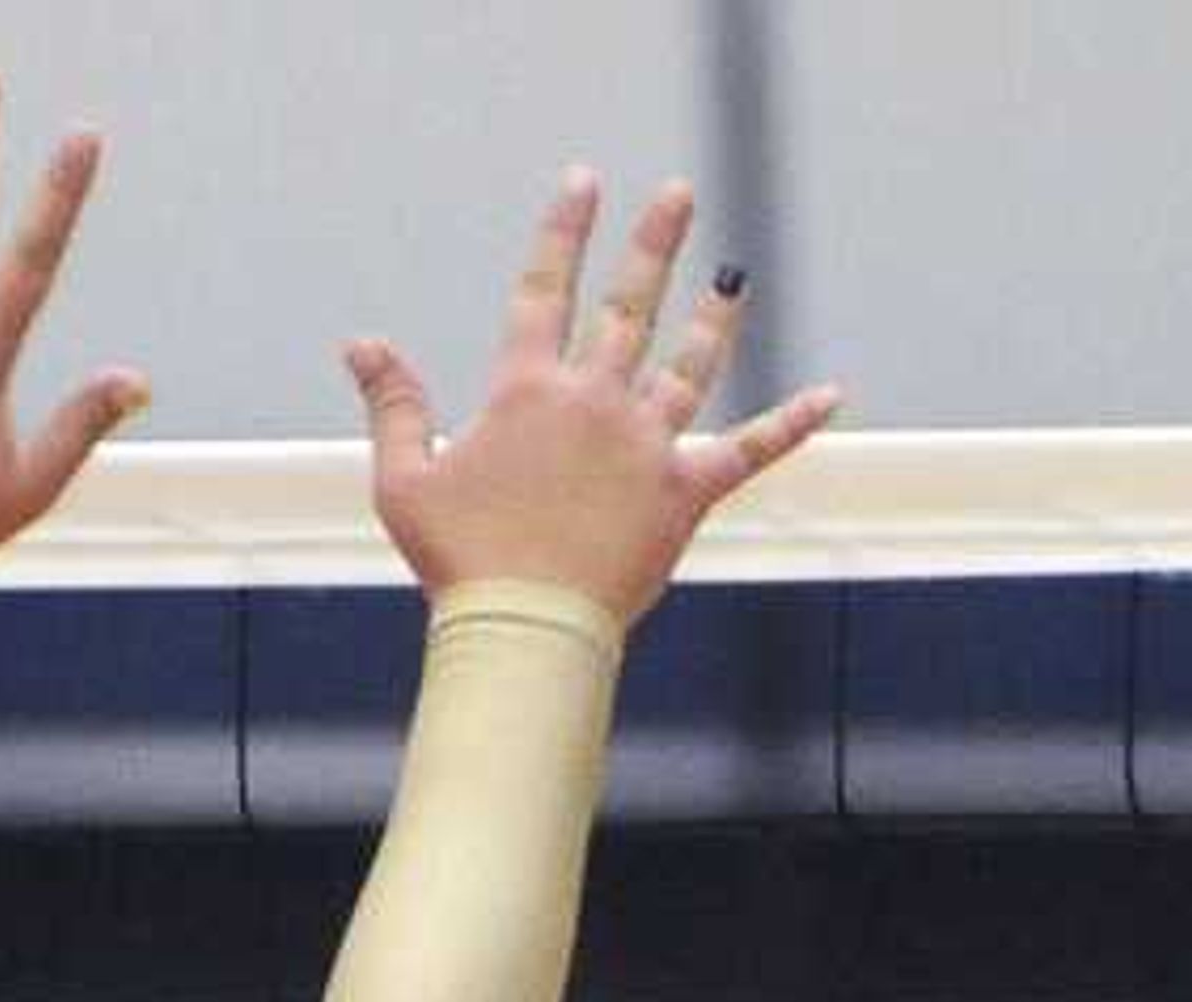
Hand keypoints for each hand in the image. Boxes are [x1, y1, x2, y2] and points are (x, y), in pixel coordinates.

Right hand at [347, 168, 839, 622]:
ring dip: (715, 315)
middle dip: (655, 243)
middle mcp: (595, 400)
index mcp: (529, 389)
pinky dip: (790, 424)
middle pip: (629, 305)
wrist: (524, 627)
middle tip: (679, 194)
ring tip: (734, 276)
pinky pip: (748, 451)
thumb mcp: (407, 479)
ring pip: (689, 363)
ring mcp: (646, 443)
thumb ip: (394, 403)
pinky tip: (829, 396)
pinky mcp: (684, 494)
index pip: (546, 290)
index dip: (564, 232)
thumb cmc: (460, 561)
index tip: (584, 183)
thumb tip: (361, 343)